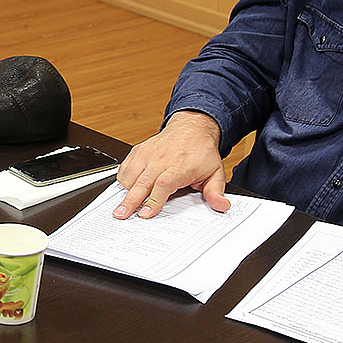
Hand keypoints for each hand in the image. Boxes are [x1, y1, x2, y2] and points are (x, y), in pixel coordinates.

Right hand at [113, 110, 229, 218]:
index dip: (154, 200)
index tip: (146, 214)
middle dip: (130, 200)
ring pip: (131, 174)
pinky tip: (125, 189)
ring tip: (120, 206)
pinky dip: (122, 179)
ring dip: (124, 191)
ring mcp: (149, 154)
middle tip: (120, 214)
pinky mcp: (139, 150)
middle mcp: (162, 159)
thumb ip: (216, 192)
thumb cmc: (201, 152)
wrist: (191, 127)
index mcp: (180, 166)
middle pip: (143, 182)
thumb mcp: (215, 172)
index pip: (164, 184)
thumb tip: (222, 206)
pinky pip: (126, 166)